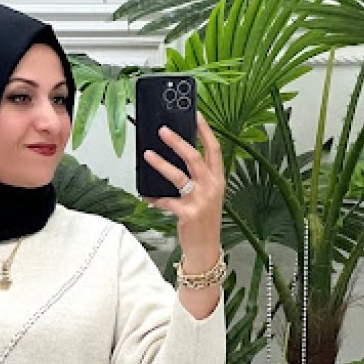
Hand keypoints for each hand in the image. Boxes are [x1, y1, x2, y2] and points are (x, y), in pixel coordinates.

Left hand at [142, 111, 224, 269]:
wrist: (206, 248)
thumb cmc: (204, 221)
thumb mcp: (208, 196)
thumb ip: (199, 178)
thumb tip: (178, 159)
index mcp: (218, 179)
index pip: (214, 149)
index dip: (205, 131)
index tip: (195, 115)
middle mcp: (212, 187)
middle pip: (194, 157)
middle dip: (177, 141)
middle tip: (163, 131)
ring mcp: (200, 201)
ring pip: (178, 176)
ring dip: (161, 164)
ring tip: (148, 154)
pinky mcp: (188, 214)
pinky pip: (166, 201)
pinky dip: (155, 198)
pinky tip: (145, 195)